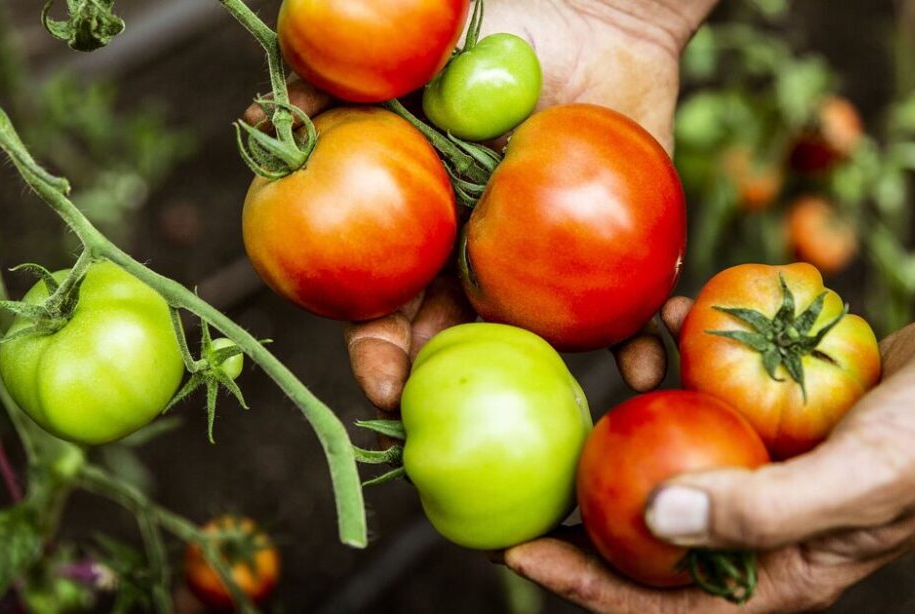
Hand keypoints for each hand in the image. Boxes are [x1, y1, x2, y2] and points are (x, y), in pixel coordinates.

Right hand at [341, 0, 715, 410]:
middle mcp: (479, 257)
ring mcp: (545, 262)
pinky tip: (646, 362)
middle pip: (457, 343)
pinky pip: (626, 310)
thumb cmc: (493, 28)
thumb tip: (268, 113)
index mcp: (423, 229)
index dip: (379, 352)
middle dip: (453, 391)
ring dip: (547, 383)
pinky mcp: (615, 252)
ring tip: (563, 398)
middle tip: (465, 421)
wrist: (595, 10)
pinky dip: (637, 343)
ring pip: (537, 342)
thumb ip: (334, 84)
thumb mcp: (404, 51)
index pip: (386, 306)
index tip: (385, 384)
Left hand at [504, 280, 914, 611]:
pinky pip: (712, 385)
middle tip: (528, 457)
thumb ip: (759, 511)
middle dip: (587, 494)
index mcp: (778, 565)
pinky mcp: (778, 409)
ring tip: (627, 348)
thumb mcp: (858, 483)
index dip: (581, 581)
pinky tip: (675, 316)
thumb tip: (654, 520)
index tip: (511, 549)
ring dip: (643, 397)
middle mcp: (763, 520)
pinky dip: (689, 352)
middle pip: (652, 522)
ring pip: (676, 442)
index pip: (660, 597)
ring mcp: (768, 461)